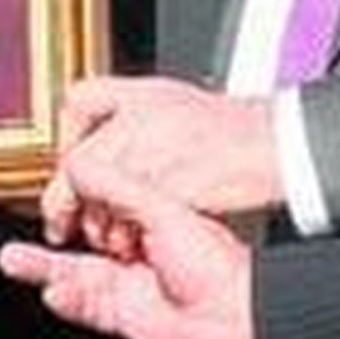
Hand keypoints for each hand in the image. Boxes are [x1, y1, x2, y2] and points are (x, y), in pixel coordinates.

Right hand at [2, 149, 255, 338]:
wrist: (234, 315)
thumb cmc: (216, 262)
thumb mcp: (161, 212)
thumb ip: (117, 189)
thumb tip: (78, 165)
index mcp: (148, 218)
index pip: (99, 203)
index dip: (72, 199)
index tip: (47, 190)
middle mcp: (135, 251)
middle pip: (79, 241)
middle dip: (48, 235)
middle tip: (16, 226)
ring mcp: (128, 285)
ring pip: (74, 274)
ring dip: (42, 267)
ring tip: (12, 259)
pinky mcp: (123, 315)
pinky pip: (84, 305)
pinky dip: (65, 298)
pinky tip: (51, 290)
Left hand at [42, 76, 280, 243]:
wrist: (277, 144)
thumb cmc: (235, 128)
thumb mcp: (177, 101)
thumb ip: (133, 115)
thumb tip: (99, 141)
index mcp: (141, 94)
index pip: (78, 101)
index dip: (66, 138)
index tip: (67, 168)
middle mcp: (140, 119)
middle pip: (78, 162)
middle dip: (64, 199)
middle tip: (62, 222)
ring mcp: (153, 153)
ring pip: (99, 195)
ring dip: (94, 222)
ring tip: (105, 237)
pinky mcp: (171, 187)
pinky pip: (131, 219)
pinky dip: (126, 236)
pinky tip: (134, 244)